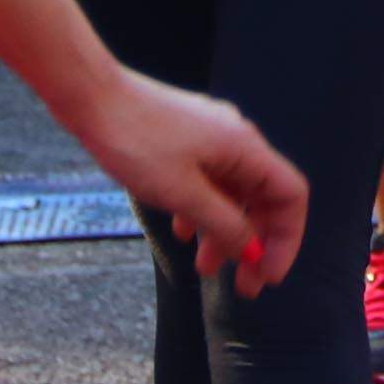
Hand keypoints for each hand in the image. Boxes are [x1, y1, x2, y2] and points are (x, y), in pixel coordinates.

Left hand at [70, 66, 308, 298]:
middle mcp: (236, 140)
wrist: (93, 98)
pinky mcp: (188, 139)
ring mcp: (212, 138)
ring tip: (203, 267)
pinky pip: (209, 181)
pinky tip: (182, 230)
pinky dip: (202, 210)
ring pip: (233, 193)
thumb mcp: (183, 194)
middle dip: (255, 244)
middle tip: (243, 285)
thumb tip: (254, 250)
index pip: (291, 195)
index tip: (268, 275)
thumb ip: (224, 225)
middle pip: (263, 198)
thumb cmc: (135, 139)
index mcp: (245, 148)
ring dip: (224, 232)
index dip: (287, 239)